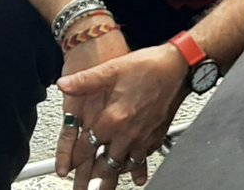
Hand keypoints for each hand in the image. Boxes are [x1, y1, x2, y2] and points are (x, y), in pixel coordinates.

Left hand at [56, 40, 189, 189]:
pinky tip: (134, 171)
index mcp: (114, 118)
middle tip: (84, 188)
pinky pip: (143, 159)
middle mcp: (128, 133)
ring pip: (125, 166)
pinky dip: (137, 167)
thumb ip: (86, 80)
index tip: (66, 167)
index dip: (75, 158)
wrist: (179, 67)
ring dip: (115, 175)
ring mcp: (144, 137)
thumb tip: (63, 84)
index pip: (88, 146)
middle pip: (106, 165)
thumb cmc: (149, 66)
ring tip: (106, 185)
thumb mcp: (113, 68)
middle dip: (93, 178)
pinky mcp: (157, 135)